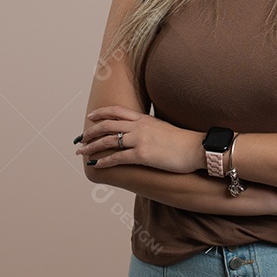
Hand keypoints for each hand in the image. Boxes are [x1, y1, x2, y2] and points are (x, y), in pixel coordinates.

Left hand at [76, 105, 201, 173]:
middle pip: (107, 125)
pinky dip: (104, 161)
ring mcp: (139, 140)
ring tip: (82, 153)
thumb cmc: (182, 141)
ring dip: (92, 147)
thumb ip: (148, 127)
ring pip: (108, 141)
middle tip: (80, 139)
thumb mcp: (162, 127)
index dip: (101, 113)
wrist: (196, 148)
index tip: (90, 117)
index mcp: (143, 119)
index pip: (116, 111)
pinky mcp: (142, 155)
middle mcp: (139, 126)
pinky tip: (96, 165)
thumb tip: (141, 132)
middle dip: (91, 132)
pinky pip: (117, 158)